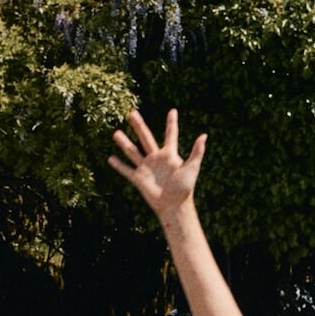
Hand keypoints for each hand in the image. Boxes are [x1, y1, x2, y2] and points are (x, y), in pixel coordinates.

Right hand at [108, 105, 206, 223]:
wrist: (174, 205)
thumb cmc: (185, 187)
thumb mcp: (192, 167)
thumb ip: (197, 152)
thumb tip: (204, 135)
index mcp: (170, 154)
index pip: (171, 135)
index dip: (172, 123)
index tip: (173, 111)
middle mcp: (156, 159)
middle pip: (146, 138)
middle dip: (139, 126)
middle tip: (131, 113)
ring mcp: (146, 168)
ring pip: (133, 151)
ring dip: (124, 143)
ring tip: (115, 133)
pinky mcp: (139, 179)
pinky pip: (127, 170)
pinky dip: (119, 165)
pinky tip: (110, 159)